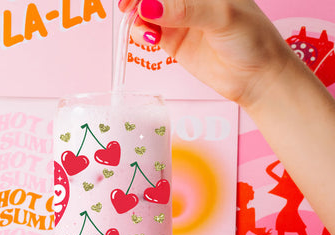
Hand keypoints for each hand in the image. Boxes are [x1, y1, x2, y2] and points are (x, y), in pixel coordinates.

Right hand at [120, 0, 296, 107]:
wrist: (255, 76)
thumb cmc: (250, 39)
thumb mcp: (221, 17)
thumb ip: (186, 10)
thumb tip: (149, 6)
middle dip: (137, 1)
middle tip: (128, 10)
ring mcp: (179, 19)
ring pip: (147, 12)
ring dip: (138, 19)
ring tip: (146, 32)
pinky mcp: (173, 41)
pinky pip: (149, 32)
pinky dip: (142, 34)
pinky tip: (149, 39)